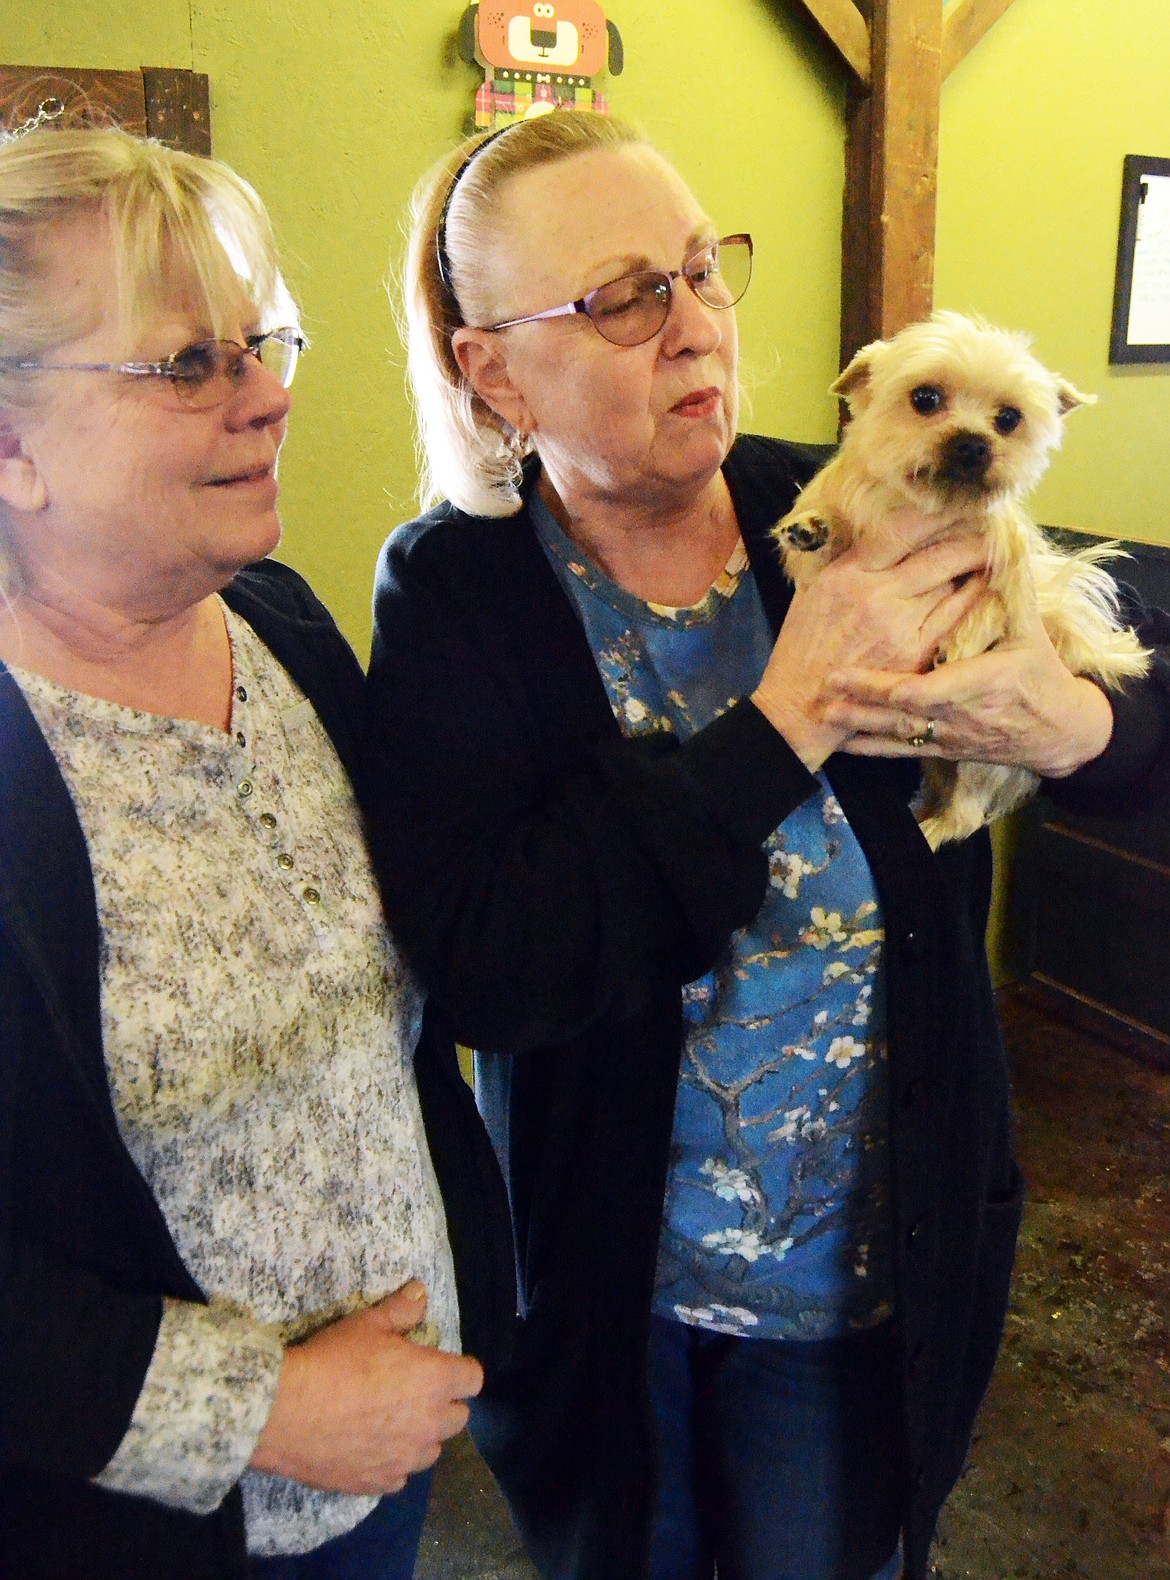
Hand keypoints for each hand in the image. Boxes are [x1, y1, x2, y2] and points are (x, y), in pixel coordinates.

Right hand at [250, 1282, 482, 1494]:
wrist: (286, 1412)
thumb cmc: (333, 1361)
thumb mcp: (368, 1324)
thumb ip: (402, 1309)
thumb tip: (421, 1292)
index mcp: (434, 1380)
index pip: (473, 1379)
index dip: (460, 1370)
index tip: (440, 1365)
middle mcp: (429, 1424)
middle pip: (459, 1419)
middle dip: (444, 1404)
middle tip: (415, 1392)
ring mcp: (406, 1458)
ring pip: (431, 1451)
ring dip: (420, 1436)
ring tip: (393, 1422)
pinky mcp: (380, 1483)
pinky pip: (401, 1476)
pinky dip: (392, 1462)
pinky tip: (370, 1448)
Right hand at [752, 508, 989, 769]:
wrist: (800, 705)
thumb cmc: (802, 648)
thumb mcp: (812, 594)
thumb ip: (846, 564)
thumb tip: (878, 534)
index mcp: (847, 574)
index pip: (900, 528)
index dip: (935, 512)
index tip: (956, 501)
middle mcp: (875, 594)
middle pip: (938, 552)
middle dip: (969, 533)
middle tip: (989, 521)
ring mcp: (899, 625)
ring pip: (952, 581)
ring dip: (975, 563)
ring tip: (991, 548)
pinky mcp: (916, 653)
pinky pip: (957, 615)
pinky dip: (975, 596)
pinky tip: (987, 585)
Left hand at [825, 601, 1114, 776]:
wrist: (1057, 732)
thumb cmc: (1042, 675)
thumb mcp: (1032, 633)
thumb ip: (1013, 592)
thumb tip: (1002, 543)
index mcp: (982, 683)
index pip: (930, 690)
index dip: (892, 686)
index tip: (861, 671)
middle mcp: (961, 716)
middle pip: (904, 713)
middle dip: (864, 700)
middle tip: (828, 682)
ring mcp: (949, 736)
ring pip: (898, 734)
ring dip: (860, 724)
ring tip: (825, 711)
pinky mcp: (943, 749)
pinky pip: (901, 752)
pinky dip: (870, 748)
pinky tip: (842, 743)